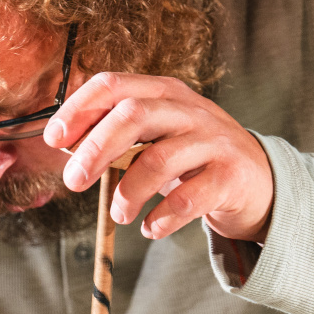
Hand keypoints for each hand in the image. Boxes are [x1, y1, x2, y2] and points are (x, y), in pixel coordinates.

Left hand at [45, 73, 273, 242]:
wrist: (260, 180)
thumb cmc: (193, 159)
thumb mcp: (158, 136)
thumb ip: (119, 135)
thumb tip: (66, 145)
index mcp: (164, 92)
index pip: (113, 85)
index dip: (78, 109)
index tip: (53, 140)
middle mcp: (189, 110)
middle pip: (133, 116)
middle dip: (95, 150)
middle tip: (73, 182)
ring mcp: (213, 141)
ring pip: (159, 160)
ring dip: (128, 193)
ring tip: (120, 215)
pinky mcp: (230, 177)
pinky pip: (187, 201)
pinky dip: (160, 219)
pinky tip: (150, 228)